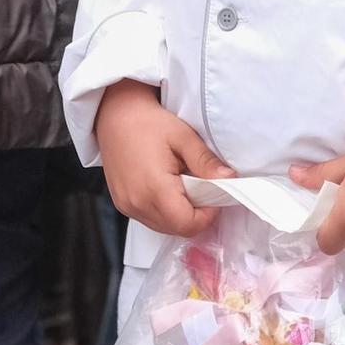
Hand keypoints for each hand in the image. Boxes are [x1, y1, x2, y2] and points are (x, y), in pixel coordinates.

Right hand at [94, 81, 234, 237]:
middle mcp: (137, 203)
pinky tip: (167, 190)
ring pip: (164, 228)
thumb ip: (205, 162)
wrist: (115, 116)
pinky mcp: (123, 205)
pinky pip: (151, 220)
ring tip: (183, 187)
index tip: (213, 197)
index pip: (188, 224)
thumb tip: (228, 179)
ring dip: (180, 215)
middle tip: (201, 190)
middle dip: (195, 215)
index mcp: (154, 189)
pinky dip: (165, 212)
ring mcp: (127, 206)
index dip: (207, 216)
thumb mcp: (183, 137)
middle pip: (177, 229)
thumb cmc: (147, 123)